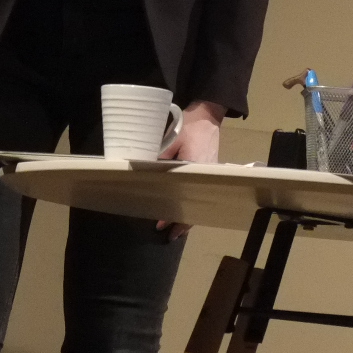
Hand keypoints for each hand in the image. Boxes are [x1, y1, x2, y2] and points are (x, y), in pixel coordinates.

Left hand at [154, 100, 225, 239]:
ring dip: (187, 218)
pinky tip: (184, 212)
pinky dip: (192, 205)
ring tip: (175, 231)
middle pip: (195, 206)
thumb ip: (159, 158)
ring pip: (199, 203)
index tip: (161, 224)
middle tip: (168, 235)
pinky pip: (200, 195)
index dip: (174, 215)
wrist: (207, 117)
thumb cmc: (189, 127)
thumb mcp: (171, 140)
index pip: (185, 199)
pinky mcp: (208, 173)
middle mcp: (205, 178)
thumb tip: (144, 175)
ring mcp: (209, 177)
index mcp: (196, 170)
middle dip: (181, 223)